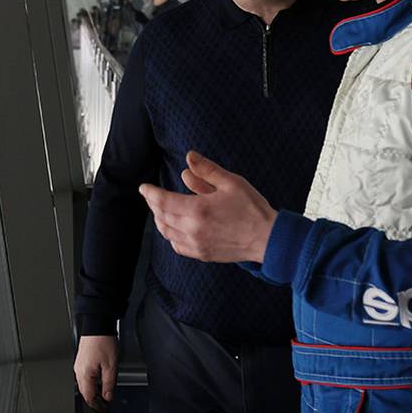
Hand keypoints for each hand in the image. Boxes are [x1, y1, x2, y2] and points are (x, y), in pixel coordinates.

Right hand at [73, 335, 116, 412]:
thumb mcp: (111, 366)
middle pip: (86, 394)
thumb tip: (108, 398)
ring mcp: (79, 366)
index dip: (98, 408)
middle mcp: (79, 372)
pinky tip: (100, 383)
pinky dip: (93, 384)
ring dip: (95, 393)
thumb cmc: (103, 341)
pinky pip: (85, 378)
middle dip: (96, 402)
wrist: (97, 325)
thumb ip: (109, 384)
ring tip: (105, 396)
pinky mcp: (81, 361)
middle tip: (106, 407)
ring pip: (85, 386)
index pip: (90, 398)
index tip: (106, 412)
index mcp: (85, 375)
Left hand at [139, 151, 277, 263]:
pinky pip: (177, 245)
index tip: (143, 187)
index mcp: (198, 210)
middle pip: (162, 216)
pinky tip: (174, 227)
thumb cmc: (252, 208)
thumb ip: (207, 170)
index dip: (150, 193)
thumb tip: (189, 158)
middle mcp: (193, 230)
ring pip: (167, 232)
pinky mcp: (202, 254)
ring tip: (160, 209)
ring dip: (160, 219)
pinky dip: (170, 235)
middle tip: (151, 195)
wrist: (268, 239)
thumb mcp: (231, 182)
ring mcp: (197, 245)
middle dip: (153, 204)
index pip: (163, 201)